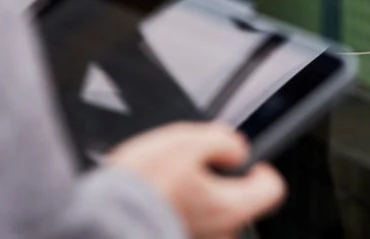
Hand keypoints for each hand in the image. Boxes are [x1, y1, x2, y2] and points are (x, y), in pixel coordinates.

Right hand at [105, 122, 285, 238]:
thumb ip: (223, 140)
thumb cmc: (141, 186)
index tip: (250, 162)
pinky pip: (184, 225)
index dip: (263, 170)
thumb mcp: (188, 141)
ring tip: (167, 182)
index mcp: (231, 208)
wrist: (97, 219)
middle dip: (220, 184)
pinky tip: (155, 198)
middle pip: (236, 205)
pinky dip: (174, 212)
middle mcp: (218, 233)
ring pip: (208, 217)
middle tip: (194, 166)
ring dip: (194, 200)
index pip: (272, 190)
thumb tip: (235, 148)